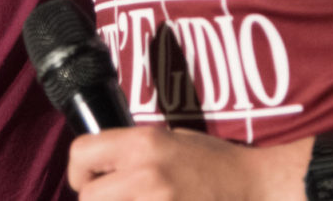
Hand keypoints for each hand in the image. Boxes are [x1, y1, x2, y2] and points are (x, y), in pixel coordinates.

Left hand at [67, 127, 305, 199]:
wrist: (253, 186)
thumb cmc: (214, 162)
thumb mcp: (171, 138)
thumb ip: (133, 150)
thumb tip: (100, 165)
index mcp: (143, 142)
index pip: (81, 152)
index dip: (79, 170)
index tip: (89, 178)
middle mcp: (145, 172)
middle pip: (88, 198)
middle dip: (96, 200)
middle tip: (113, 199)